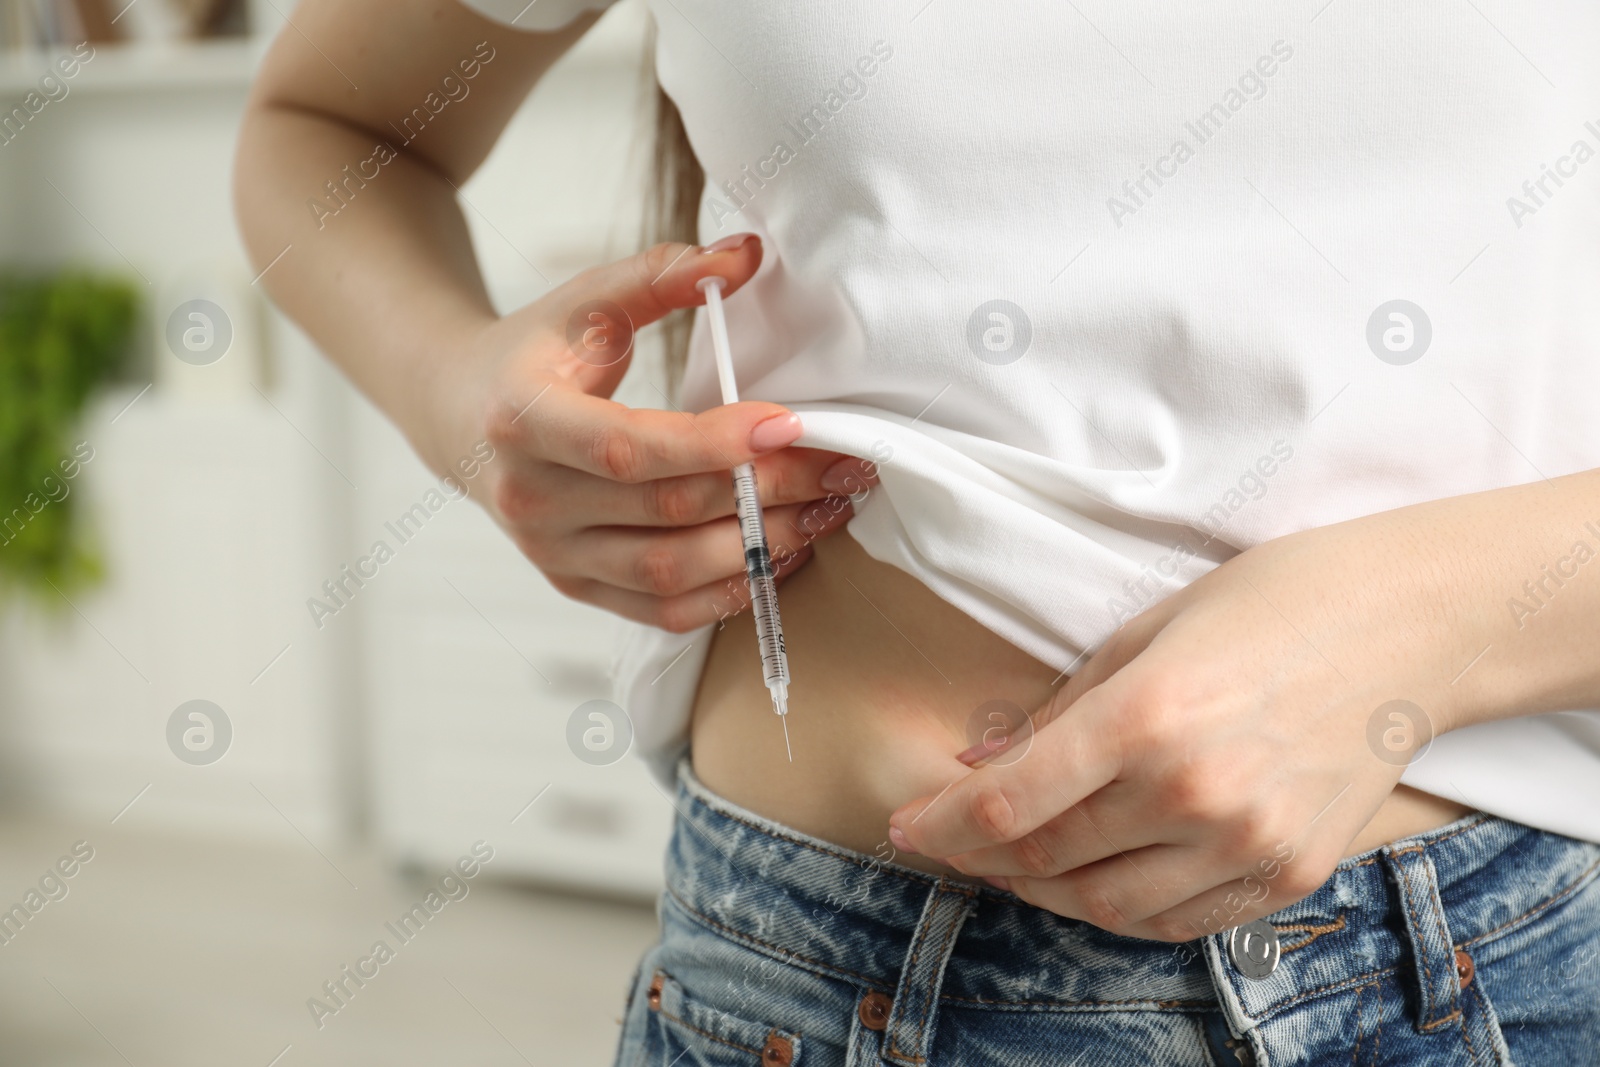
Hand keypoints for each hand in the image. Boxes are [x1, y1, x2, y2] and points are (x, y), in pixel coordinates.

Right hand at [426, 235, 875, 630]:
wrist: (459, 417)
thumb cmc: (532, 354)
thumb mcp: (586, 300)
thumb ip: (662, 274)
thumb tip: (745, 254)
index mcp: (523, 421)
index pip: (631, 448)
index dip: (717, 443)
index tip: (793, 423)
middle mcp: (531, 500)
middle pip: (668, 511)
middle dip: (767, 490)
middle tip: (841, 465)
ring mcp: (551, 554)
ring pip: (672, 572)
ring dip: (762, 548)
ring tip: (827, 511)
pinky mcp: (574, 586)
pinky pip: (664, 611)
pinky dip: (730, 593)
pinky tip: (781, 554)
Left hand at [887, 513, 1482, 941]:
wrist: (1409, 625)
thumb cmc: (1271, 601)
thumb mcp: (1145, 632)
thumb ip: (1060, 710)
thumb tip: (980, 760)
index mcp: (1146, 717)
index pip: (1009, 804)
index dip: (940, 824)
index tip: (905, 824)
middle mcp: (1194, 793)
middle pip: (1048, 859)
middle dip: (979, 857)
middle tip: (948, 841)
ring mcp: (1248, 843)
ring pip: (1108, 908)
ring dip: (1043, 893)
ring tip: (1013, 864)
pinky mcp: (1290, 873)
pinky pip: (1181, 921)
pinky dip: (1122, 909)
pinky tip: (1093, 880)